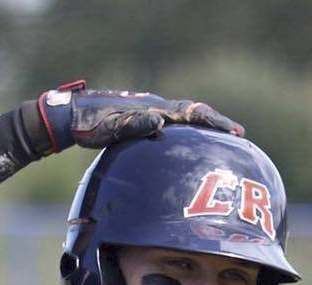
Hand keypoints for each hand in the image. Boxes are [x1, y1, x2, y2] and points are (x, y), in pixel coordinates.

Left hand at [37, 81, 243, 151]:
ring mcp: (148, 115)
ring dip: (202, 130)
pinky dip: (183, 136)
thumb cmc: (89, 125)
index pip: (192, 113)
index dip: (215, 122)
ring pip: (183, 121)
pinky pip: (169, 129)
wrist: (72, 118)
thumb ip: (135, 124)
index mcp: (153, 109)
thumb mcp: (111, 128)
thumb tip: (160, 121)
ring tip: (219, 143)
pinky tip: (185, 150)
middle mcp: (155, 109)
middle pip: (194, 115)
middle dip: (216, 125)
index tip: (236, 132)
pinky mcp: (140, 123)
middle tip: (239, 137)